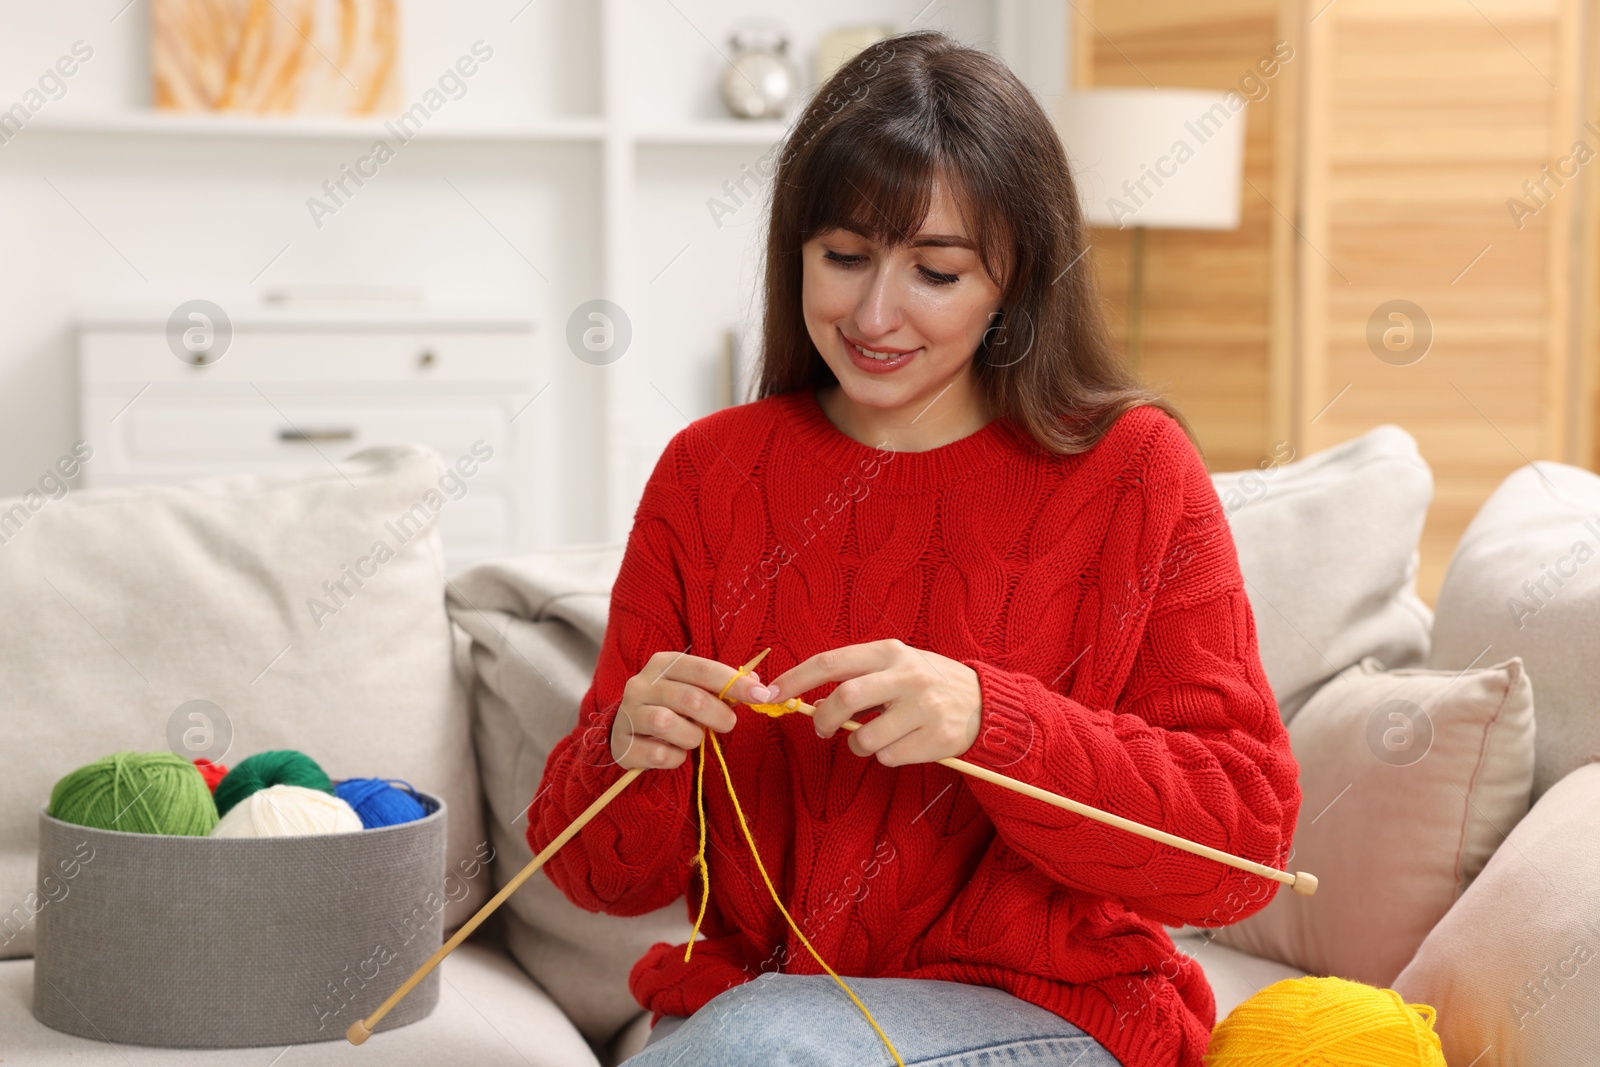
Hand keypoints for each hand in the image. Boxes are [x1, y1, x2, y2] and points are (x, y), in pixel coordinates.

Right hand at [611, 652, 775, 769]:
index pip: (703, 669)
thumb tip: (758, 686)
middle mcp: (642, 684)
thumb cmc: (671, 707)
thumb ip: (722, 687)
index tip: (761, 696)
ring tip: (694, 738)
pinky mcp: (623, 744)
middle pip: (690, 698)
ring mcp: (629, 713)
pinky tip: (674, 753)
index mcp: (663, 663)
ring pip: (669, 724)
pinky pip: (659, 754)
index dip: (734, 683)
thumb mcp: (694, 689)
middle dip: (718, 715)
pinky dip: (675, 758)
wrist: (627, 732)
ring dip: (692, 737)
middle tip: (728, 724)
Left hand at [764, 639, 981, 766]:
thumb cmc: (927, 682)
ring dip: (857, 745)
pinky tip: (903, 744)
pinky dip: (885, 756)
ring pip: (864, 739)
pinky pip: (889, 758)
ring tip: (874, 736)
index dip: (795, 679)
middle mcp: (907, 675)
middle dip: (823, 721)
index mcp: (890, 652)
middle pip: (844, 699)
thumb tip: (811, 702)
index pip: (831, 662)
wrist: (986, 702)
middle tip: (822, 730)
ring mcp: (924, 707)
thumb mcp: (897, 665)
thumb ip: (858, 677)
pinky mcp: (937, 738)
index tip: (771, 693)